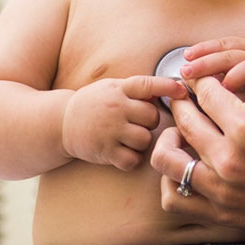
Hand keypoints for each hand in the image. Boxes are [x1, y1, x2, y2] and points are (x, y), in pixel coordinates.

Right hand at [62, 76, 184, 170]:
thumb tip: (171, 89)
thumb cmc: (95, 103)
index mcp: (119, 89)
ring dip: (142, 141)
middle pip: (152, 117)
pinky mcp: (105, 151)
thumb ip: (137, 89)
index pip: (148, 84)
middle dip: (150, 121)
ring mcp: (110, 130)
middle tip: (137, 122)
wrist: (61, 122)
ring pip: (145, 139)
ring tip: (129, 137)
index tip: (182, 91)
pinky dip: (132, 159)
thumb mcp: (113, 87)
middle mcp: (115, 108)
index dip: (168, 87)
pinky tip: (123, 152)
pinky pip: (132, 159)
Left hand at [150, 76, 244, 244]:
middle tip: (185, 98)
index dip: (201, 81)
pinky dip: (172, 180)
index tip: (197, 79)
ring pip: (168, 159)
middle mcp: (229, 159)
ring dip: (169, 140)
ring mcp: (222, 191)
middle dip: (183, 102)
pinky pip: (175, 197)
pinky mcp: (221, 213)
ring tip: (179, 133)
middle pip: (185, 120)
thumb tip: (220, 89)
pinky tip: (184, 167)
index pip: (207, 94)